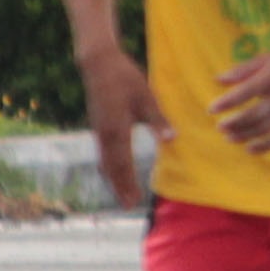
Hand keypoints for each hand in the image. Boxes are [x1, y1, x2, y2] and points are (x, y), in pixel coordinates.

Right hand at [76, 44, 163, 208]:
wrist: (99, 65)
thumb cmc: (126, 79)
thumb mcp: (147, 97)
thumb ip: (158, 120)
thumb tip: (171, 139)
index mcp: (116, 129)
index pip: (123, 163)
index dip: (128, 183)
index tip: (134, 200)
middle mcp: (104, 134)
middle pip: (111, 168)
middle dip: (120, 187)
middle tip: (128, 206)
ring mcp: (98, 131)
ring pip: (105, 161)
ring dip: (114, 179)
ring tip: (122, 194)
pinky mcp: (98, 126)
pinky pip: (103, 153)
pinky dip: (110, 167)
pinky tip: (116, 171)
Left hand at [211, 41, 269, 152]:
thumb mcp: (268, 59)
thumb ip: (242, 70)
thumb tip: (217, 80)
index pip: (247, 91)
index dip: (227, 102)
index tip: (212, 109)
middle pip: (255, 114)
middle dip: (235, 122)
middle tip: (220, 126)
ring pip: (265, 128)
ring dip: (245, 135)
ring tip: (228, 137)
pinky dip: (265, 146)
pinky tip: (250, 148)